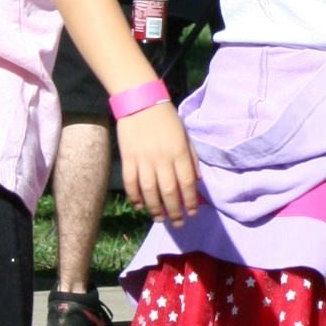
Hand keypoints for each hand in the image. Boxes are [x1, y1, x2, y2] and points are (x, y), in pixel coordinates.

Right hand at [115, 101, 200, 227]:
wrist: (140, 102)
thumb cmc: (167, 119)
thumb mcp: (185, 135)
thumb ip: (192, 158)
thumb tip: (197, 181)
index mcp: (180, 151)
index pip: (187, 183)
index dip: (191, 201)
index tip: (193, 213)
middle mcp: (162, 158)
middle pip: (170, 192)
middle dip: (175, 211)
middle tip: (179, 223)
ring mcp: (143, 159)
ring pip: (150, 191)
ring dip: (156, 209)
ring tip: (160, 219)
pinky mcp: (128, 159)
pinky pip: (131, 183)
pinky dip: (135, 197)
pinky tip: (140, 206)